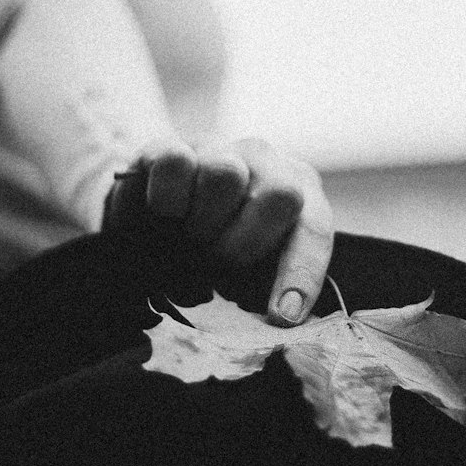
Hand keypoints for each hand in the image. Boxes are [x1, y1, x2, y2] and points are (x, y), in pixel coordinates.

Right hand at [102, 137, 334, 325]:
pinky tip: (162, 215)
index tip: (281, 316)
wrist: (153, 215)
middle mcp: (266, 162)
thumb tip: (278, 319)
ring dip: (202, 221)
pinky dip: (165, 198)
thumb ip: (264, 288)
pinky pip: (175, 164)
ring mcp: (220, 148)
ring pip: (225, 174)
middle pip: (280, 194)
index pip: (313, 231)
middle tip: (218, 263)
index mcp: (298, 194)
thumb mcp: (247, 271)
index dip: (300, 275)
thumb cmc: (212, 249)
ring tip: (189, 237)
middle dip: (245, 244)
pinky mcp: (171, 145)